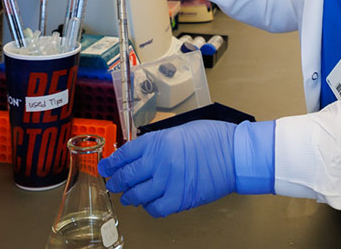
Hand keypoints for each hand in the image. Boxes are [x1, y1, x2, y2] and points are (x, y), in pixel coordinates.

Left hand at [100, 121, 236, 216]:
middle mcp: (159, 162)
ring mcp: (168, 182)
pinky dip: (150, 208)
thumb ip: (158, 144)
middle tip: (112, 184)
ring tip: (129, 196)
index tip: (105, 167)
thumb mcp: (179, 131)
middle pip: (126, 176)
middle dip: (115, 182)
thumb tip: (141, 155)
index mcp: (157, 142)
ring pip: (137, 195)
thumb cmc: (213, 139)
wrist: (235, 154)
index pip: (124, 154)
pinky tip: (151, 203)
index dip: (111, 163)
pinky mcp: (180, 198)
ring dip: (130, 197)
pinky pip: (155, 208)